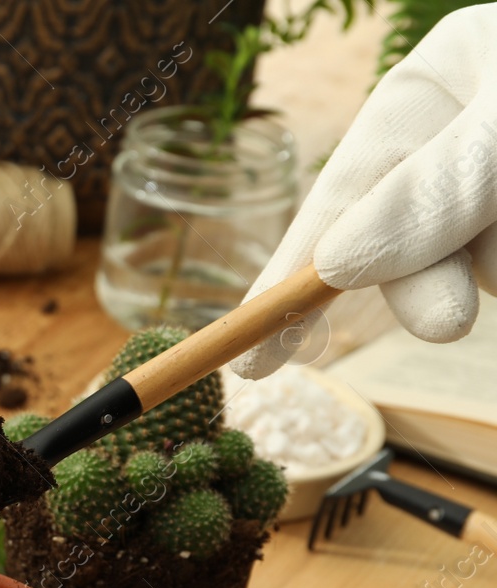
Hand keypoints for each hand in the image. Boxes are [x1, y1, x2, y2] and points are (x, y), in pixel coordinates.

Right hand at [233, 4, 496, 378]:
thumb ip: (437, 188)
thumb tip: (337, 266)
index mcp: (431, 89)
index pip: (337, 195)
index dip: (287, 279)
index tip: (253, 360)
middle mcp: (459, 140)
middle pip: (401, 242)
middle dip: (419, 285)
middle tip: (447, 324)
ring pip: (469, 268)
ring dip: (493, 267)